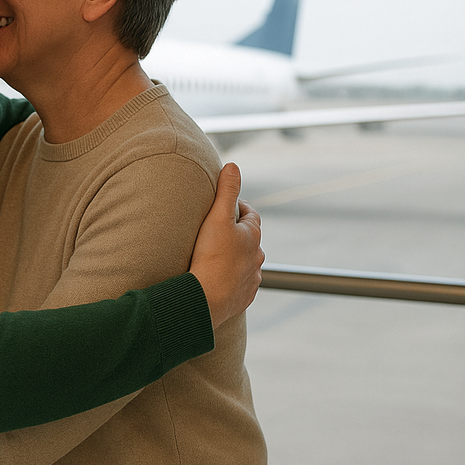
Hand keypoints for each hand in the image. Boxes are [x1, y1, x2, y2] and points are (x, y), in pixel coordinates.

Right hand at [188, 163, 263, 329]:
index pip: (250, 215)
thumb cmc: (212, 257)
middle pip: (249, 240)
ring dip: (235, 257)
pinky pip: (239, 284)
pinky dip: (232, 278)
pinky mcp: (243, 297)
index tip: (227, 205)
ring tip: (216, 256)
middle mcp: (257, 257)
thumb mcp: (217, 217)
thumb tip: (233, 166)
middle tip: (218, 229)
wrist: (207, 299)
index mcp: (253, 236)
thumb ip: (226, 190)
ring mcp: (251, 279)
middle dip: (237, 233)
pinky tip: (219, 278)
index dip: (239, 207)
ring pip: (246, 263)